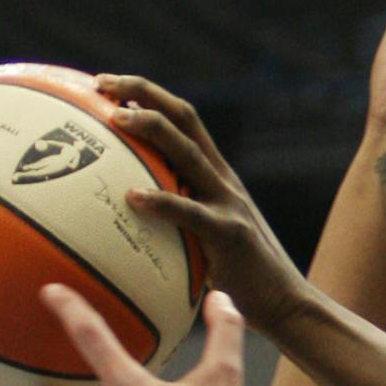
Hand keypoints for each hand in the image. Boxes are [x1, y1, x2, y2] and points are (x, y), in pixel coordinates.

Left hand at [89, 79, 307, 331]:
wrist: (285, 303)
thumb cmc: (239, 275)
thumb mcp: (206, 235)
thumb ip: (178, 218)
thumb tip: (127, 219)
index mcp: (216, 175)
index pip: (183, 118)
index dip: (148, 94)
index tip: (107, 84)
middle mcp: (223, 179)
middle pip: (183, 118)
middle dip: (142, 92)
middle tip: (100, 83)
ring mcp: (228, 203)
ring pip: (188, 152)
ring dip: (150, 128)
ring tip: (114, 119)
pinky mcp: (229, 235)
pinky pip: (190, 213)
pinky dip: (161, 201)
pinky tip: (132, 197)